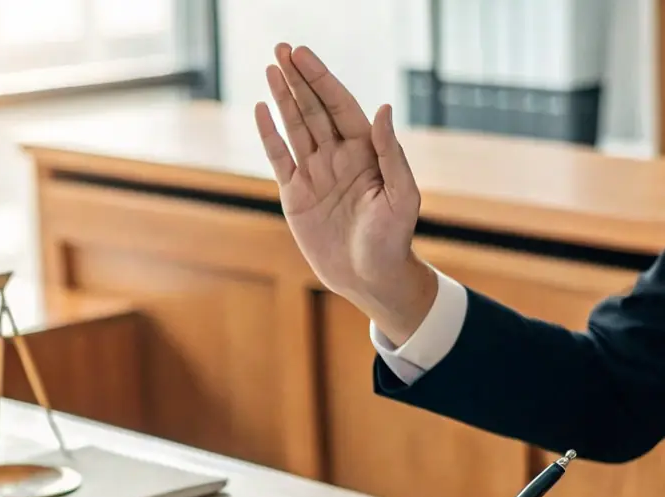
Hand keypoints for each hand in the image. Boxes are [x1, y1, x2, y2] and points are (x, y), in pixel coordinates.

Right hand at [254, 43, 437, 342]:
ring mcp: (315, 174)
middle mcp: (338, 156)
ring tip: (271, 68)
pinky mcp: (295, 195)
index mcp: (365, 151)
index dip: (322, 79)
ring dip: (283, 98)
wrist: (370, 278)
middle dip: (299, 79)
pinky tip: (261, 110)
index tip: (303, 55)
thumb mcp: (402, 196)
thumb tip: (383, 109)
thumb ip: (391, 152)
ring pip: (296, 127)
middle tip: (282, 49)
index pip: (340, 105)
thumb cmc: (393, 239)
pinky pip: (280, 158)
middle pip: (315, 109)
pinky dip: (270, 135)